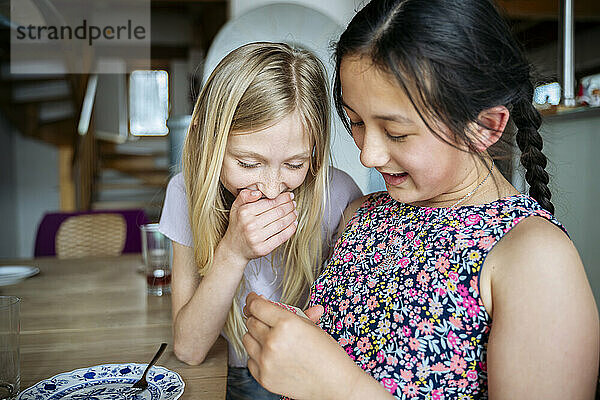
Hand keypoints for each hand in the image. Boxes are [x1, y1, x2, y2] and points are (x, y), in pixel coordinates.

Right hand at [220, 190, 296, 263]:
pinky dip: (291, 229)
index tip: (289, 195)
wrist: (233, 249)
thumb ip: (244, 196)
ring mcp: (257, 238)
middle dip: (289, 206)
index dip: (283, 198)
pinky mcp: (263, 249)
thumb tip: (258, 192)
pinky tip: (294, 224)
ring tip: (295, 212)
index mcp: (244, 212)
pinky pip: (281, 237)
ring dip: (292, 216)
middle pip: (278, 212)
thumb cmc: (237, 226)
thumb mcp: (236, 207)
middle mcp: (250, 225)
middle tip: (294, 203)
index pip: (270, 202)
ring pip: (281, 224)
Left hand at [242, 292, 363, 399]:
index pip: (256, 306)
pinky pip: (250, 359)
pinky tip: (273, 355)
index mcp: (286, 325)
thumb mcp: (311, 327)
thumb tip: (267, 299)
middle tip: (267, 319)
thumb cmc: (328, 354)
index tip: (253, 298)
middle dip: (256, 317)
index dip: (252, 300)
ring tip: (272, 338)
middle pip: (250, 321)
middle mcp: (273, 342)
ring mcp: (266, 362)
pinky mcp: (264, 378)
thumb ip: (287, 313)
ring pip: (247, 339)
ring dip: (255, 336)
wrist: (335, 384)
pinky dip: (258, 355)